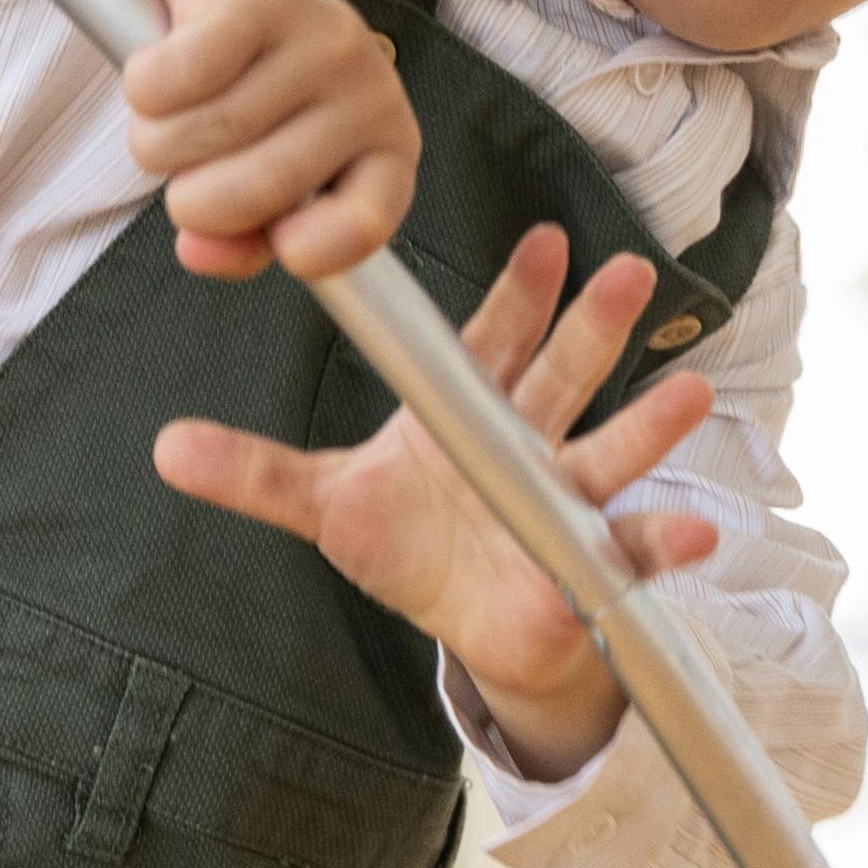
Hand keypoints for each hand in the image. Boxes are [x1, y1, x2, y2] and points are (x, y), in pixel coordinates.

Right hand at [122, 0, 412, 278]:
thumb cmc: (254, 81)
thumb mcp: (266, 167)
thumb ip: (243, 234)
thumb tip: (198, 253)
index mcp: (387, 146)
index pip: (366, 223)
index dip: (309, 251)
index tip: (274, 243)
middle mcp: (368, 90)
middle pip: (257, 191)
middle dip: (193, 198)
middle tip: (187, 165)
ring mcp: (319, 39)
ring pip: (202, 137)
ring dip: (155, 140)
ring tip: (171, 111)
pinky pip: (173, 83)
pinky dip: (143, 90)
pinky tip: (155, 73)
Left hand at [150, 224, 719, 771]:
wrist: (474, 624)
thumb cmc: (409, 545)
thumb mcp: (326, 505)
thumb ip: (255, 475)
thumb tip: (165, 445)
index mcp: (464, 415)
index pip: (492, 344)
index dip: (518, 297)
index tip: (545, 242)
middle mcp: (526, 444)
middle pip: (563, 376)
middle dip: (593, 328)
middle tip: (626, 274)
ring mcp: (565, 500)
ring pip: (611, 449)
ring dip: (652, 422)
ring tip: (690, 392)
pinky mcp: (588, 564)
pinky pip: (634, 550)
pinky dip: (666, 544)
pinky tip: (701, 534)